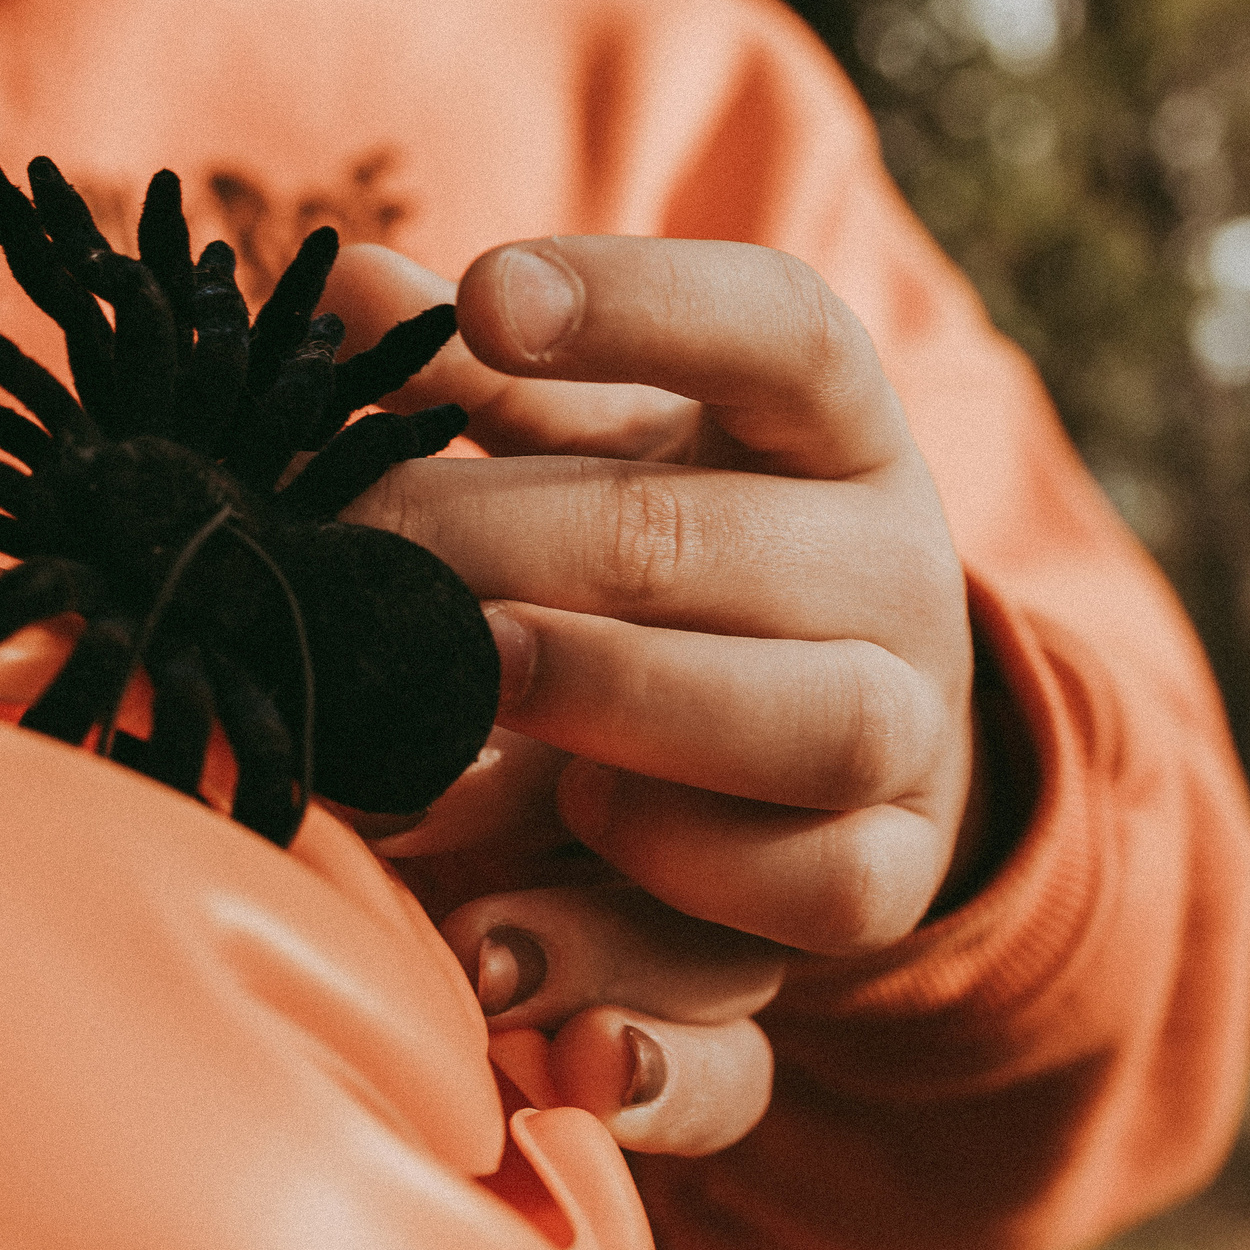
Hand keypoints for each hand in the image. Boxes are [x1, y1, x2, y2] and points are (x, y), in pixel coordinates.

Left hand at [321, 237, 981, 1155]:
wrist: (820, 752)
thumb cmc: (664, 572)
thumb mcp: (587, 466)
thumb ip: (476, 392)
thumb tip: (347, 287)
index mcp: (826, 439)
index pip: (781, 330)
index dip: (642, 304)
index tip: (488, 294)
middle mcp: (895, 577)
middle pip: (743, 546)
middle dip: (533, 559)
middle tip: (372, 580)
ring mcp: (903, 742)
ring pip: (824, 726)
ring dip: (627, 724)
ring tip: (457, 741)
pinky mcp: (875, 888)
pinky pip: (810, 920)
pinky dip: (657, 948)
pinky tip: (503, 961)